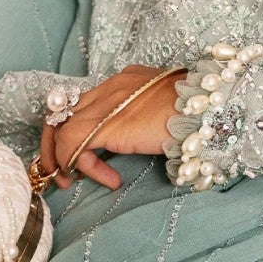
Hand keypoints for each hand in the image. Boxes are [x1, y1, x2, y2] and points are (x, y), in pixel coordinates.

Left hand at [36, 63, 187, 190]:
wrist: (207, 109)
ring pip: (59, 127)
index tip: (80, 154)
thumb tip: (139, 141)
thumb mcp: (164, 112)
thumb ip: (144, 120)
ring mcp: (106, 102)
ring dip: (60, 158)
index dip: (74, 128)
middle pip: (62, 110)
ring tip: (71, 180)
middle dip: (55, 143)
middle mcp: (110, 86)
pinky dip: (79, 165)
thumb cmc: (197, 114)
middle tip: (62, 170)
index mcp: (125, 81)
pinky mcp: (105, 124)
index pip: (84, 101)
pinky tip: (108, 180)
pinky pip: (72, 144)